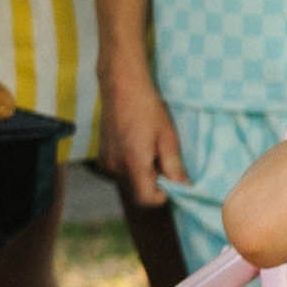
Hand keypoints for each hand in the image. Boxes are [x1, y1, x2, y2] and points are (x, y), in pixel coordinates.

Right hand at [102, 69, 187, 201]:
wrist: (122, 86)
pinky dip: (130, 164)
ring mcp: (106, 162)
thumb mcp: (168, 138)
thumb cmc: (148, 109)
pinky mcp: (102, 156)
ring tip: (148, 147)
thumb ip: (175, 167)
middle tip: (162, 157)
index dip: (162, 195)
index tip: (171, 179)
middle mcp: (116, 167)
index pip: (147, 200)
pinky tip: (136, 144)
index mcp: (133, 164)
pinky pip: (120, 170)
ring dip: (142, 172)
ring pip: (129, 181)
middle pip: (138, 191)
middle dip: (153, 181)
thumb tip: (184, 188)